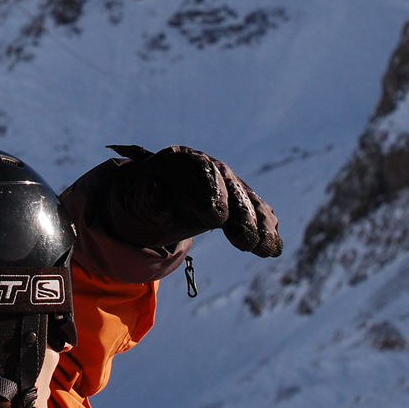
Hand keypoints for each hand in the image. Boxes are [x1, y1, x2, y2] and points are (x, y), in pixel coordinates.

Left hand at [102, 145, 282, 257]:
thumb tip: (156, 193)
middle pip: (231, 186)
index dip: (211, 193)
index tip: (216, 218)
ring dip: (259, 224)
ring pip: (248, 200)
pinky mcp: (237, 201)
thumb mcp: (134, 196)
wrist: (149, 199)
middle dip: (241, 213)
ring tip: (266, 248)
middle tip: (244, 241)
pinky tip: (274, 245)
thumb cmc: (140, 196)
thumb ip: (145, 196)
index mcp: (182, 160)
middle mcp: (209, 167)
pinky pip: (256, 211)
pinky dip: (266, 228)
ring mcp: (226, 183)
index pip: (202, 172)